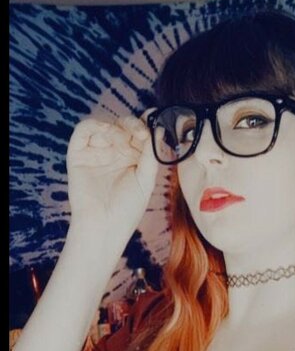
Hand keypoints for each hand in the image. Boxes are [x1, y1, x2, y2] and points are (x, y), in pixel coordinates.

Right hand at [66, 113, 158, 245]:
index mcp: (131, 159)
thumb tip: (160, 129)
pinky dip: (96, 125)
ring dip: (117, 127)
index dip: (145, 126)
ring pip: (105, 125)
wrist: (104, 227)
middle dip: (133, 126)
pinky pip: (84, 130)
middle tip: (141, 134)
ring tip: (125, 141)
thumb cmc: (127, 210)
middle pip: (122, 126)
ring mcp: (96, 152)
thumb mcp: (146, 180)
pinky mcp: (78, 154)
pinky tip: (108, 132)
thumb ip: (151, 154)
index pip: (138, 134)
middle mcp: (113, 153)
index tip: (155, 123)